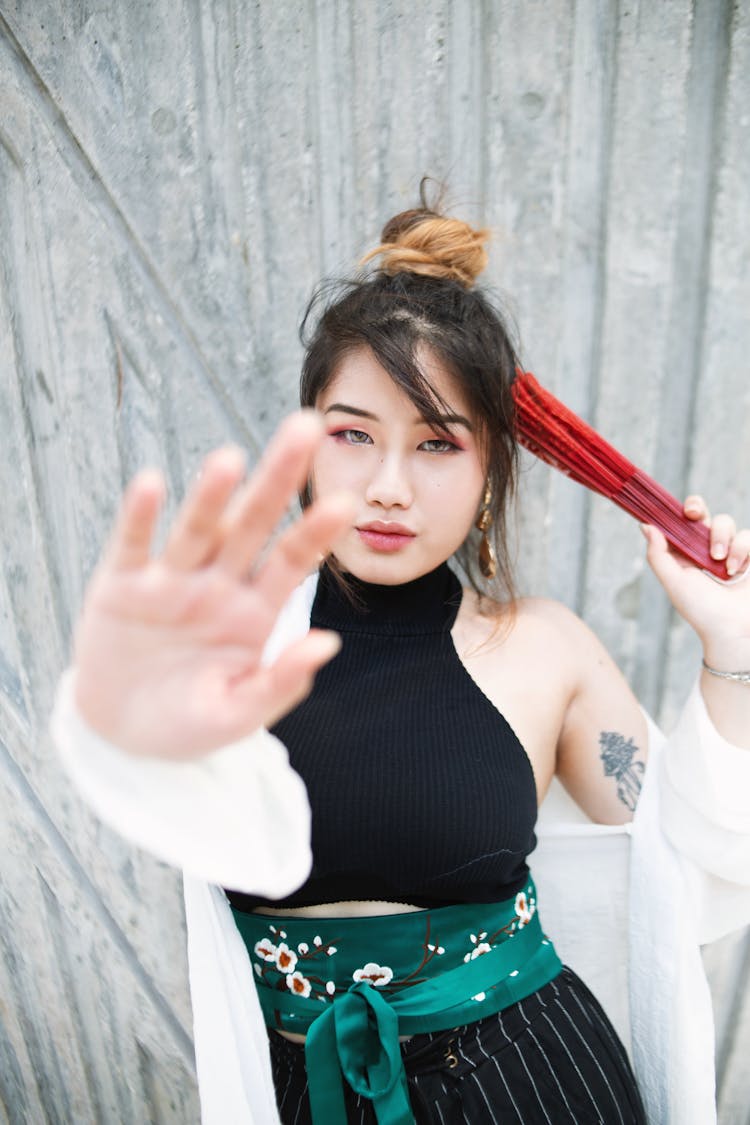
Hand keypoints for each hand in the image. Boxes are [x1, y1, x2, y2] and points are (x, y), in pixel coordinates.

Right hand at [73, 412, 354, 758]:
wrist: (122, 735)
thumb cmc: (189, 724)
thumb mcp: (238, 714)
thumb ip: (280, 682)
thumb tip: (328, 644)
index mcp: (254, 612)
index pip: (291, 563)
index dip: (315, 533)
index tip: (347, 504)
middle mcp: (217, 584)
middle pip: (252, 525)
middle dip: (277, 480)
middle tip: (306, 428)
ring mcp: (170, 581)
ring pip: (197, 529)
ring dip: (211, 494)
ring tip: (230, 458)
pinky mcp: (121, 585)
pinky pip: (133, 545)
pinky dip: (140, 517)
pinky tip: (152, 483)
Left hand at [641, 496, 749, 658]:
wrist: (734, 629)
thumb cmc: (702, 610)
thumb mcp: (674, 582)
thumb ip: (658, 555)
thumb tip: (645, 526)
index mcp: (684, 554)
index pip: (678, 523)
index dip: (674, 512)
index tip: (672, 509)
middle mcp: (705, 550)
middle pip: (701, 513)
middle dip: (696, 507)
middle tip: (694, 515)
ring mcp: (729, 551)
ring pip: (725, 522)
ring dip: (721, 539)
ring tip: (721, 565)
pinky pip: (747, 536)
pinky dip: (741, 550)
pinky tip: (736, 571)